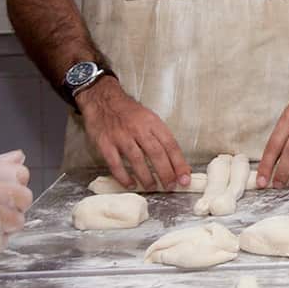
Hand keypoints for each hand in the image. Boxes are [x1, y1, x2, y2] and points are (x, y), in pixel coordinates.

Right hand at [76, 77, 190, 190]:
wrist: (103, 99)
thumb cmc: (129, 112)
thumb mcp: (149, 118)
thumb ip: (159, 136)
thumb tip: (175, 160)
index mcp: (153, 123)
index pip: (170, 145)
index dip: (179, 163)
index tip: (185, 177)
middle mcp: (139, 129)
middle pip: (156, 154)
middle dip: (166, 173)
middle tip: (171, 186)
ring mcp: (121, 137)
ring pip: (137, 160)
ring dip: (147, 177)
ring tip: (152, 187)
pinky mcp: (105, 144)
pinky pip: (115, 164)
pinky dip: (123, 177)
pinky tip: (130, 184)